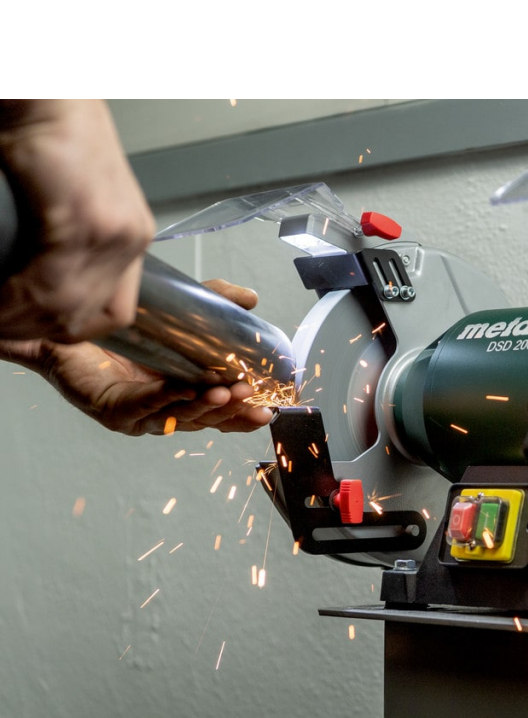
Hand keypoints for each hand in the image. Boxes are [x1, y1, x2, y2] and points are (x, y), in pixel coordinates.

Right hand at [0, 99, 153, 342]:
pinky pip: (45, 283)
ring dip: (14, 317)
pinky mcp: (85, 220)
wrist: (44, 86)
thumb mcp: (61, 201)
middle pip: (84, 316)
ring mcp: (114, 232)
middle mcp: (130, 239)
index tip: (23, 329)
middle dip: (29, 328)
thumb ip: (57, 240)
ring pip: (63, 307)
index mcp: (128, 236)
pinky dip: (10, 298)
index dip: (64, 328)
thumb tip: (27, 278)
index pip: (112, 312)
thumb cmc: (41, 132)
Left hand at [0, 279, 274, 435]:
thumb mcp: (179, 313)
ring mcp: (140, 416)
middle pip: (206, 419)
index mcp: (184, 395)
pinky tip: (186, 388)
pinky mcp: (115, 412)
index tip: (271, 405)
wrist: (66, 324)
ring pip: (180, 416)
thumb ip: (215, 302)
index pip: (222, 411)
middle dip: (233, 411)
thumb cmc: (121, 328)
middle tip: (255, 401)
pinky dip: (168, 397)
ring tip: (227, 393)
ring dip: (206, 407)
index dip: (247, 411)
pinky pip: (145, 406)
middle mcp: (164, 411)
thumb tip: (250, 299)